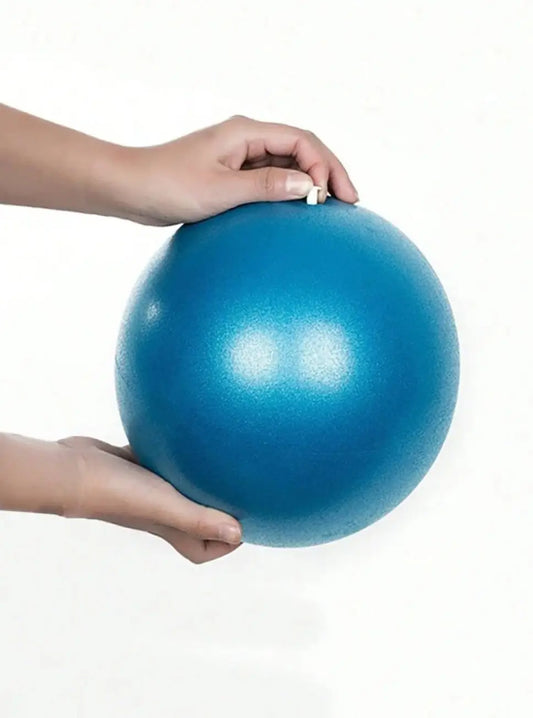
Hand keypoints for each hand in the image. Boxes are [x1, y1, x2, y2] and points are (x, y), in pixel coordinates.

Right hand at [58, 436, 242, 563]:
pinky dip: (174, 452)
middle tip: (238, 486)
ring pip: (179, 487)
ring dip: (196, 477)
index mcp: (170, 527)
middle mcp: (160, 511)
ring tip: (219, 457)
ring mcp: (146, 487)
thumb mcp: (165, 505)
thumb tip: (239, 534)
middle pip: (195, 519)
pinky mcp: (135, 464)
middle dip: (217, 508)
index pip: (202, 549)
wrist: (72, 469)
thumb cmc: (118, 492)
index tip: (243, 523)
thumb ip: (199, 519)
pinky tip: (187, 432)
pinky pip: (161, 459)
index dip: (226, 542)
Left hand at [118, 114, 358, 224]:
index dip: (326, 165)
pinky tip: (298, 217)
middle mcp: (246, 140)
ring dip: (311, 185)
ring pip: (288, 166)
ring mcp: (240, 159)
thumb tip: (310, 187)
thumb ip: (266, 187)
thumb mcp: (221, 190)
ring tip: (332, 210)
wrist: (131, 190)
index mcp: (245, 133)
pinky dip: (288, 196)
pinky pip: (269, 183)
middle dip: (329, 173)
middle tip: (351, 201)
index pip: (302, 141)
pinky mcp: (231, 177)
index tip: (333, 196)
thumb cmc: (168, 185)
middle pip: (302, 150)